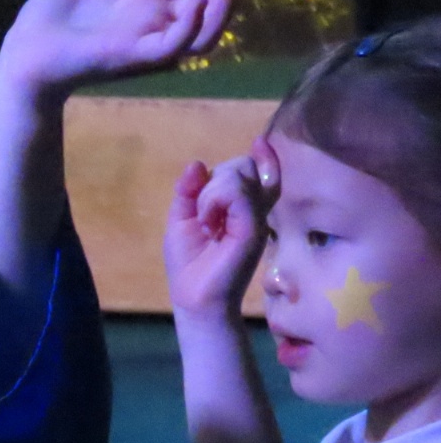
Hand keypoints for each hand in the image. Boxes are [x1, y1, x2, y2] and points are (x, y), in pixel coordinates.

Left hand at [0, 0, 249, 100]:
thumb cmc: (47, 24)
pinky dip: (191, 27)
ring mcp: (148, 44)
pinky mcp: (135, 57)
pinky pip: (174, 46)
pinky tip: (201, 0)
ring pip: (204, 28)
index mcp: (145, 9)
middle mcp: (155, 27)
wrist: (21, 55)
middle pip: (209, 4)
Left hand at [164, 137, 278, 318]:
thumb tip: (197, 163)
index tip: (260, 144)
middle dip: (216, 180)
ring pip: (238, 174)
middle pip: (243, 166)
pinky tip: (208, 221)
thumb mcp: (182, 220)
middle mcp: (255, 210)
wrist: (195, 299)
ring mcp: (257, 218)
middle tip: (203, 214)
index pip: (257, 172)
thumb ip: (189, 192)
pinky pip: (237, 193)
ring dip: (211, 193)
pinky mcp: (253, 228)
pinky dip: (214, 200)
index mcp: (243, 208)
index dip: (260, 157)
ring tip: (206, 222)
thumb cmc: (189, 264)